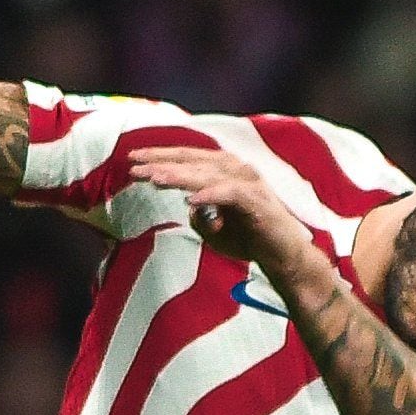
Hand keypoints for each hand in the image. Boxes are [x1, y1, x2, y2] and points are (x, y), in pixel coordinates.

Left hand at [127, 147, 309, 275]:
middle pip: (193, 160)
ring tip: (154, 179)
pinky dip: (210, 194)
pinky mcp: (258, 201)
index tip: (133, 160)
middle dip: (162, 162)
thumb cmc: (250, 240)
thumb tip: (189, 207)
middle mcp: (237, 169)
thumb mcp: (214, 229)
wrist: (282, 258)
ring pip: (207, 174)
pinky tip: (191, 199)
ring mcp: (249, 183)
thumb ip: (199, 216)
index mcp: (226, 170)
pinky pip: (230, 193)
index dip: (160, 156)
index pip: (188, 158)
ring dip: (180, 175)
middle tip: (134, 164)